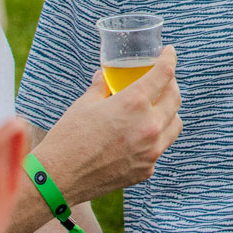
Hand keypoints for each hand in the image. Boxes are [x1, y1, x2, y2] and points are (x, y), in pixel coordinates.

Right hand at [33, 48, 183, 204]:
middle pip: (175, 98)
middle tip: (163, 80)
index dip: (169, 59)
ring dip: (169, 111)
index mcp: (134, 103)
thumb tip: (105, 75)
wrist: (58, 178)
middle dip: (171, 84)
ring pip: (175, 124)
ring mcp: (151, 150)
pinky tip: (141, 134)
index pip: (164, 74)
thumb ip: (101, 86)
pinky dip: (156, 137)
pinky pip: (160, 147)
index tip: (169, 53)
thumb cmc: (68, 138)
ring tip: (157, 107)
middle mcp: (149, 126)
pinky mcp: (146, 169)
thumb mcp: (84, 104)